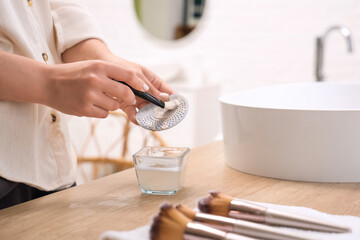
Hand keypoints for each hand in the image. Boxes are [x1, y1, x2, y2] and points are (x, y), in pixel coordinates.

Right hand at [59, 39, 175, 122]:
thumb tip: (135, 85)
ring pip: (115, 106)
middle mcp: (95, 80)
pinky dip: (101, 111)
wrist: (47, 83)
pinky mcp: (85, 109)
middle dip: (129, 98)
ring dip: (111, 105)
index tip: (146, 89)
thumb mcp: (92, 66)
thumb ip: (111, 73)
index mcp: (99, 66)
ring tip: (98, 98)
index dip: (140, 84)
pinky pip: (104, 114)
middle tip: (127, 98)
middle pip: (125, 94)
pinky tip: (90, 104)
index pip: (128, 75)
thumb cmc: (72, 74)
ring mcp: (89, 95)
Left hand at [102, 55, 175, 122]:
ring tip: (152, 121)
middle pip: (157, 102)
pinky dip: (135, 116)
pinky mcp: (125, 103)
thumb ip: (149, 86)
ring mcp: (136, 97)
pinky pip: (133, 112)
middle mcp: (145, 90)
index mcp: (150, 80)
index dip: (173, 97)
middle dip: (161, 110)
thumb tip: (164, 96)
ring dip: (149, 115)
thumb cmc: (119, 66)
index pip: (166, 89)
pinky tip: (138, 120)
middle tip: (166, 117)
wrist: (99, 70)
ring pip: (146, 109)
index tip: (179, 104)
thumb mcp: (136, 74)